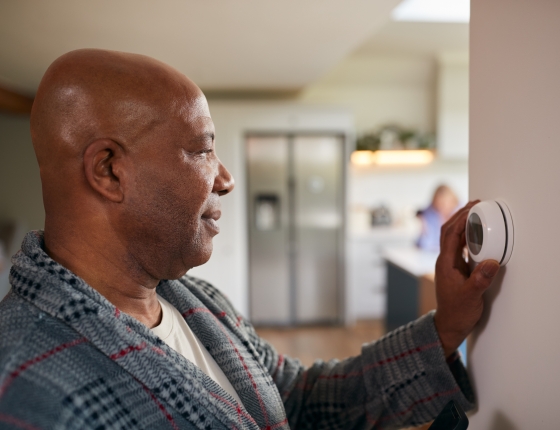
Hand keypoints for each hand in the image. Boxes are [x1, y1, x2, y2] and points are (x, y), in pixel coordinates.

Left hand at [433, 200, 500, 357]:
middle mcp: (445, 260)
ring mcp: (449, 264)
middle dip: (460, 215)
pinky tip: (475, 234)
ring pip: (452, 237)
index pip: (450, 234)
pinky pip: (459, 246)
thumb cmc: (457, 311)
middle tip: (474, 204)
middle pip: (448, 231)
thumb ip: (480, 280)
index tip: (473, 208)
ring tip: (475, 213)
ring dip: (462, 224)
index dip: (461, 219)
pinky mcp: (455, 268)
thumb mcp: (471, 296)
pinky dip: (466, 236)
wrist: (449, 324)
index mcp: (445, 263)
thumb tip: (491, 262)